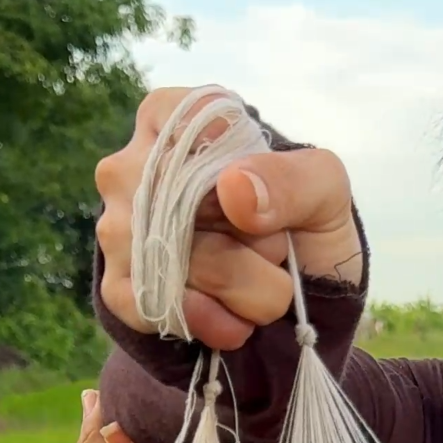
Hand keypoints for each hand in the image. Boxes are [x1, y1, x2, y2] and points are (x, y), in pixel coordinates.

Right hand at [95, 87, 361, 351]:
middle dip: (253, 242)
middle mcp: (133, 167)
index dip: (245, 170)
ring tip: (260, 282)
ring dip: (244, 288)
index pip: (193, 125)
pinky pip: (156, 307)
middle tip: (274, 247)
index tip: (270, 198)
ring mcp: (118, 228)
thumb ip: (292, 180)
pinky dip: (210, 322)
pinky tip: (237, 323)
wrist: (296, 299)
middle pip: (187, 204)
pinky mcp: (119, 288)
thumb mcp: (323, 191)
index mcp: (174, 119)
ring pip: (178, 264)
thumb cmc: (301, 226)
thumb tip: (233, 190)